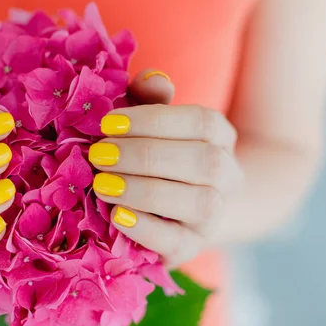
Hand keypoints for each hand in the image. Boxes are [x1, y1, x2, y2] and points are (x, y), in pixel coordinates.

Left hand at [91, 70, 243, 266]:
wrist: (186, 209)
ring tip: (102, 185)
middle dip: (145, 156)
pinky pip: (179, 242)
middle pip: (203, 162)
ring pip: (198, 203)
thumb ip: (150, 99)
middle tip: (98, 154)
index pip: (201, 122)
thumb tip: (152, 78)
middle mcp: (227, 176)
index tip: (108, 122)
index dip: (154, 120)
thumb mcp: (153, 124)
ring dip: (145, 191)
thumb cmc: (158, 155)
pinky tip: (117, 217)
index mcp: (219, 137)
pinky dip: (147, 229)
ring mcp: (214, 215)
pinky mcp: (193, 247)